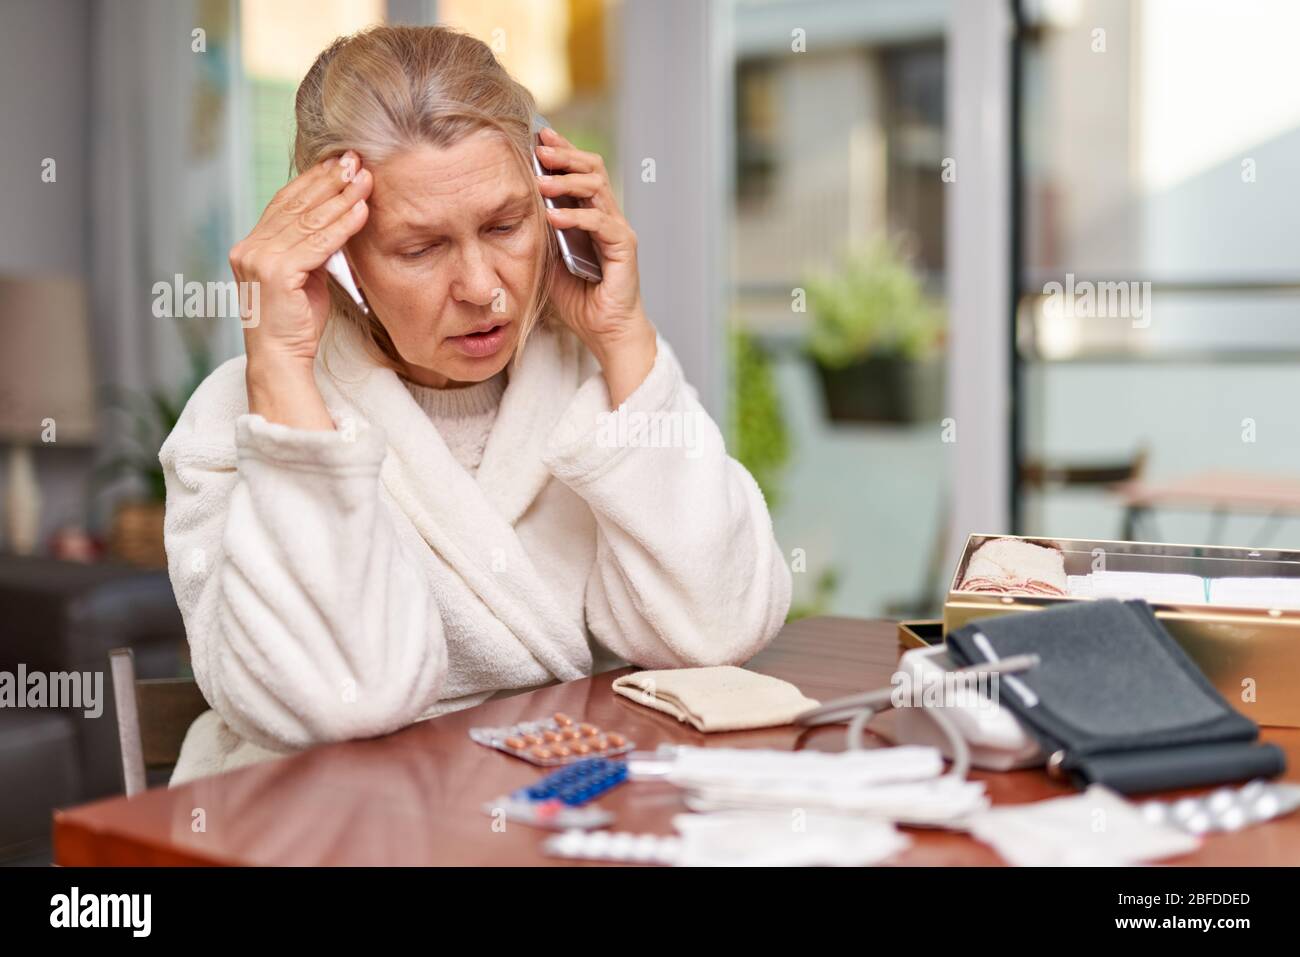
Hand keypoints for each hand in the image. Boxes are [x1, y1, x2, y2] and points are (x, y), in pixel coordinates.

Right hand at [229, 151, 372, 427]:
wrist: (281, 359)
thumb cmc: (297, 322)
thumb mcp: (305, 275)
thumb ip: (312, 246)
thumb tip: (338, 214)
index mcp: (252, 245)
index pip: (285, 202)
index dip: (313, 180)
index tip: (340, 162)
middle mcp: (249, 248)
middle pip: (297, 206)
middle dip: (330, 181)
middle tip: (357, 159)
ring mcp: (259, 259)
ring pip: (309, 221)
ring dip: (341, 198)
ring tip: (367, 180)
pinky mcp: (276, 273)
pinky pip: (318, 244)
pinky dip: (343, 226)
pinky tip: (363, 211)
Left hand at [535, 128, 656, 405]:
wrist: (605, 331)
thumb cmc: (579, 300)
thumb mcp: (548, 260)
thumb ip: (539, 233)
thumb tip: (513, 209)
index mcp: (591, 216)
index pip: (580, 172)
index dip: (561, 151)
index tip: (537, 137)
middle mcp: (608, 217)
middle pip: (592, 169)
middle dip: (565, 155)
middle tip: (539, 147)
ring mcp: (618, 230)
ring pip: (597, 188)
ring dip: (567, 181)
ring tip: (541, 181)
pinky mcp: (624, 248)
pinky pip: (600, 222)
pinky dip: (576, 216)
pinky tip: (553, 216)